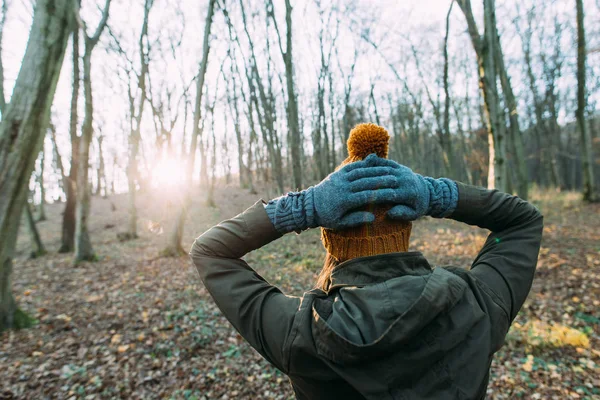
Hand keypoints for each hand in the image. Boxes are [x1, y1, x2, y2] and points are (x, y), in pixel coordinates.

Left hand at [311, 154, 411, 228]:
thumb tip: (373, 218)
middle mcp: (342, 187)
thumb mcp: (340, 223)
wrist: (309, 205)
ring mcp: (339, 178)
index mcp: (344, 201)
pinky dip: (364, 165)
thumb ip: (356, 219)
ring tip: (389, 171)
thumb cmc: (326, 217)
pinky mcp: (338, 173)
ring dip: (375, 171)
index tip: (394, 194)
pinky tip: (374, 164)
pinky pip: (353, 167)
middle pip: (366, 182)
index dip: (381, 194)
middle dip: (382, 180)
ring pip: (360, 172)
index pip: (366, 196)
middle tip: (396, 179)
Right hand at [341, 158, 458, 220]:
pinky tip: (362, 164)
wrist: (427, 193)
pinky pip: (385, 163)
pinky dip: (375, 163)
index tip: (362, 201)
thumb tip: (389, 213)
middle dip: (369, 182)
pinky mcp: (399, 166)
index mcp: (409, 193)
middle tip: (354, 185)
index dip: (375, 197)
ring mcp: (402, 171)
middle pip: (385, 180)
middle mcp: (406, 179)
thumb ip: (402, 214)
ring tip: (356, 174)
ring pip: (384, 169)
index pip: (390, 194)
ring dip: (370, 171)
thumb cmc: (417, 207)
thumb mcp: (413, 214)